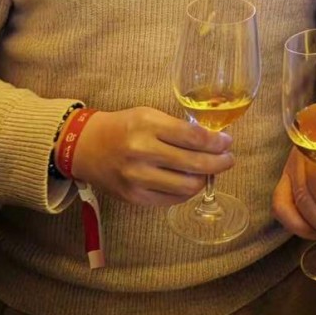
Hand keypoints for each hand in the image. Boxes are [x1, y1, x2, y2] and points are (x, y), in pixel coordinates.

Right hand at [66, 107, 233, 206]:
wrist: (88, 147)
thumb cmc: (124, 127)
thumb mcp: (149, 115)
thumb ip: (178, 128)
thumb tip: (213, 140)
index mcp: (148, 125)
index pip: (193, 137)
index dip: (216, 142)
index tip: (227, 142)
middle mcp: (142, 153)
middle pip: (194, 164)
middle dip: (219, 162)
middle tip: (228, 159)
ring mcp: (138, 178)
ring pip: (186, 186)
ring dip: (205, 179)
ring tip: (209, 172)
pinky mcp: (135, 197)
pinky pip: (172, 199)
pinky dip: (187, 191)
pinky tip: (190, 182)